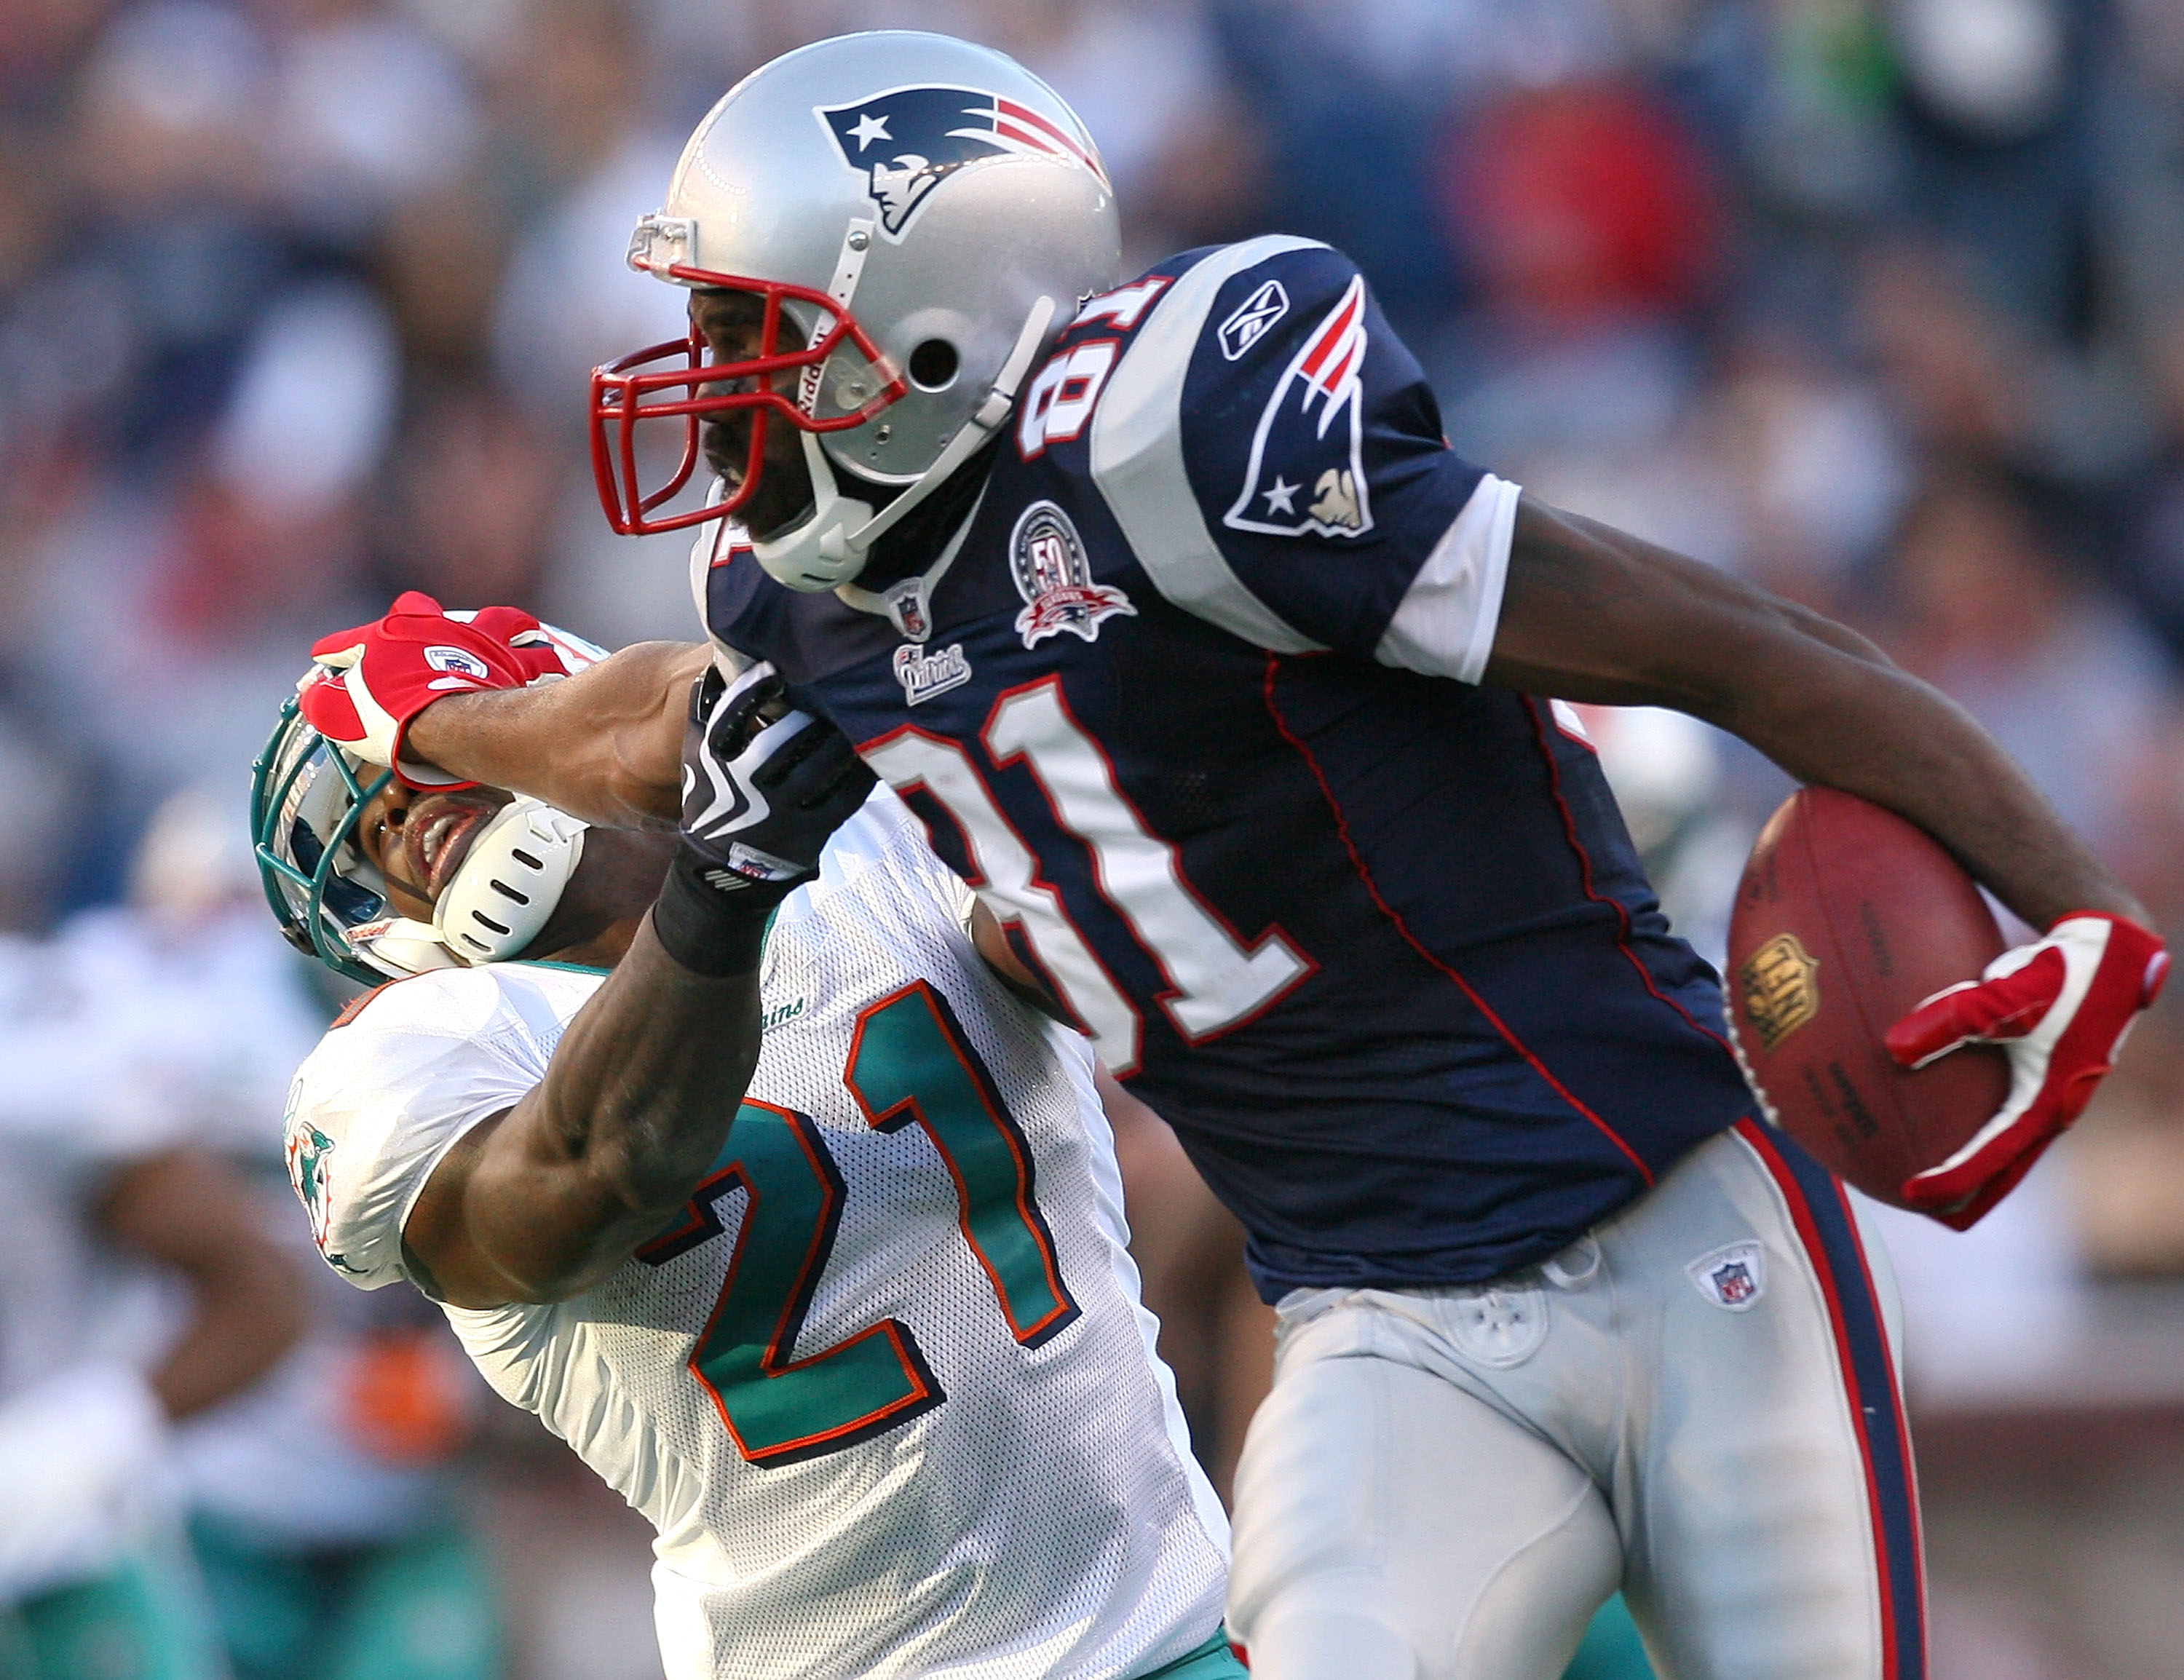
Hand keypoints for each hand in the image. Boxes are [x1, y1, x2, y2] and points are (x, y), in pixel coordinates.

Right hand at [299, 592, 569, 786]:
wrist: (453, 724)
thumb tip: (313, 695)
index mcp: (385, 636)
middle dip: (408, 619)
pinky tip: (551, 659)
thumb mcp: (340, 714)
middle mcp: (431, 626)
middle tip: (408, 629)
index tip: (324, 655)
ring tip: (507, 629)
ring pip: (490, 619)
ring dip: (494, 624)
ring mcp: (474, 640)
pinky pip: (536, 653)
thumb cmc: (394, 716)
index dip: (334, 651)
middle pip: (413, 609)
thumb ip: (323, 700)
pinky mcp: (510, 661)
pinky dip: (542, 656)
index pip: (348, 642)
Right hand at [678, 662, 875, 890]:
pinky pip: (845, 795)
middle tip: (829, 688)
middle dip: (806, 713)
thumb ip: (705, 712)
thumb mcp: (698, 759)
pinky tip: (871, 749)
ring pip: (818, 767)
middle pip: (780, 741)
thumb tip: (719, 662)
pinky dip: (861, 771)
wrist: (726, 868)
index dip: (750, 691)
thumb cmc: (715, 798)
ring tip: (854, 712)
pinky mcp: (811, 832)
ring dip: (838, 737)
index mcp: (716, 763)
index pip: (729, 719)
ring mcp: (781, 812)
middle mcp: (746, 787)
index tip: (772, 668)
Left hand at [1886, 912, 2168, 1228]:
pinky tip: (1945, 1115)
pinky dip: (1983, 1131)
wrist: (2113, 952)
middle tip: (1918, 1209)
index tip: (1913, 1196)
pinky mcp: (2050, 1074)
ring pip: (2013, 1147)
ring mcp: (2056, 1093)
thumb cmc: (2061, 973)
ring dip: (1977, 1168)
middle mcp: (2055, 1106)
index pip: (1995, 1157)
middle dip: (1966, 1193)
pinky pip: (2011, 1116)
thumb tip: (1892, 1051)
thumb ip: (1948, 1022)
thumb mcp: (2002, 996)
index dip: (1953, 1180)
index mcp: (2047, 1100)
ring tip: (1930, 1179)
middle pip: (2006, 1169)